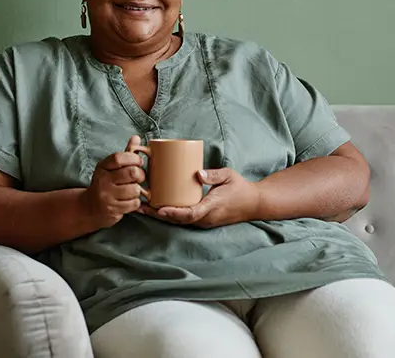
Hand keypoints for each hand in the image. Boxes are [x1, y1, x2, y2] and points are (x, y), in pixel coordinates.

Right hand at [81, 136, 148, 228]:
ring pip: (135, 189)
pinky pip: (134, 203)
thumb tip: (136, 138)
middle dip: (140, 175)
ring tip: (132, 190)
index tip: (139, 162)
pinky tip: (128, 201)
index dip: (134, 158)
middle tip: (139, 177)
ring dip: (138, 191)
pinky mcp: (112, 210)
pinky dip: (135, 202)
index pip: (119, 158)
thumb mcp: (111, 168)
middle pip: (132, 173)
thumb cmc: (105, 184)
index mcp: (102, 167)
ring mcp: (106, 196)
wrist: (89, 208)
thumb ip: (125, 154)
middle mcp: (102, 180)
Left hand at [138, 168, 260, 228]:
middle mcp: (206, 218)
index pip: (191, 213)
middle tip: (141, 206)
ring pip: (179, 221)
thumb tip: (197, 173)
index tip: (160, 208)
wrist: (253, 204)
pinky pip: (183, 219)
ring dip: (161, 215)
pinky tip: (157, 208)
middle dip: (159, 214)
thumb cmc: (240, 187)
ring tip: (142, 207)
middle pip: (178, 220)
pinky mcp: (202, 220)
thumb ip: (213, 174)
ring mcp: (204, 221)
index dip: (174, 212)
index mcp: (212, 207)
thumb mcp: (229, 176)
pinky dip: (169, 215)